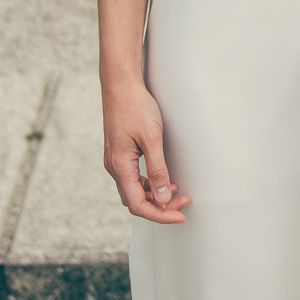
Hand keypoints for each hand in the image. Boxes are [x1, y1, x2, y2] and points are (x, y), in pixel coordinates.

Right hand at [102, 80, 189, 223]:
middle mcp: (114, 167)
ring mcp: (115, 160)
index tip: (180, 215)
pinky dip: (149, 184)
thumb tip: (162, 198)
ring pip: (134, 190)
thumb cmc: (136, 107)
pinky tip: (165, 179)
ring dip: (155, 196)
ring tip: (178, 190)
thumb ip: (157, 170)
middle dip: (160, 207)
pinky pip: (133, 178)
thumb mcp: (152, 138)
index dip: (160, 215)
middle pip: (135, 201)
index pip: (138, 205)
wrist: (120, 84)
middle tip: (184, 201)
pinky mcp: (120, 153)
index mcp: (120, 166)